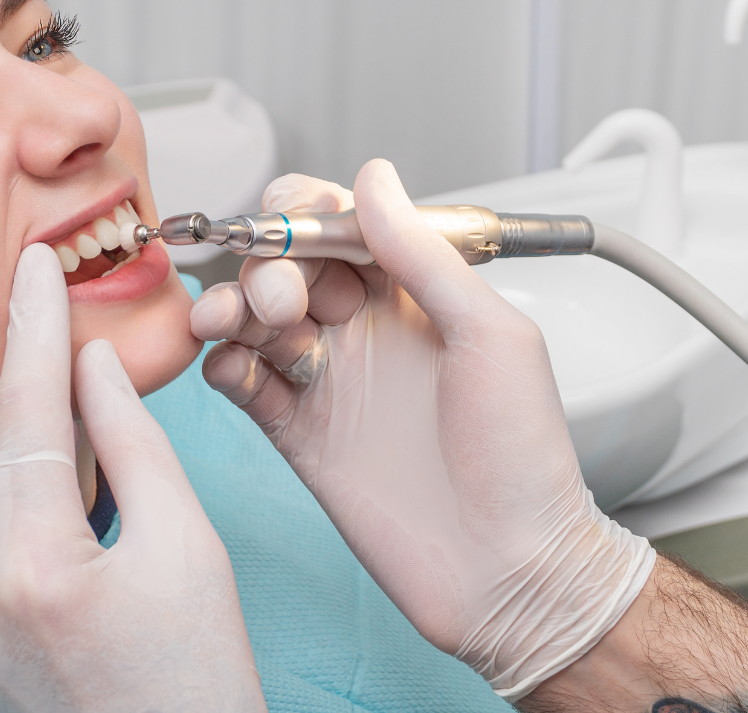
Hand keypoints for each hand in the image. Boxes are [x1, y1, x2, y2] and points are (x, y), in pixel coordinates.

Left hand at [0, 243, 264, 712]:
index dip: (37, 320)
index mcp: (38, 558)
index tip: (38, 265)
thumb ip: (134, 443)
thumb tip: (90, 364)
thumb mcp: (189, 551)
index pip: (27, 401)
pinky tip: (4, 530)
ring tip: (28, 479)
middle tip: (54, 421)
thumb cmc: (195, 677)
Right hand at [190, 160, 653, 699]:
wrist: (509, 570)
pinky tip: (238, 370)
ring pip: (253, 317)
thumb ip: (424, 255)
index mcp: (416, 293)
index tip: (298, 227)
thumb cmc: (523, 458)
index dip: (308, 215)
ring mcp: (330, 380)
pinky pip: (242, 382)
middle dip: (270, 265)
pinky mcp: (300, 433)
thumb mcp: (490, 335)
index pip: (342, 224)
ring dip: (232, 307)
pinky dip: (224, 365)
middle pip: (287, 263)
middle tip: (288, 301)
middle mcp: (367, 328)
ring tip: (236, 324)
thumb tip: (374, 177)